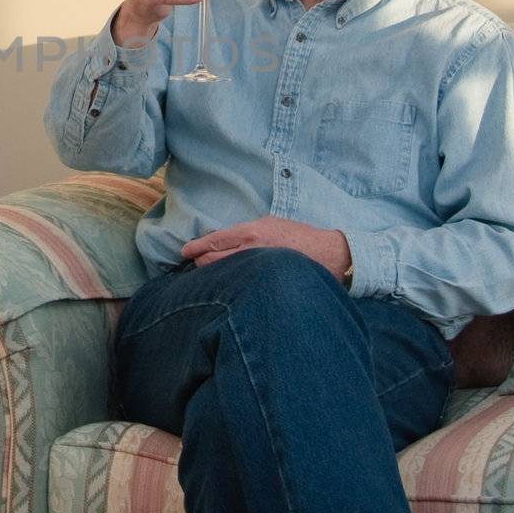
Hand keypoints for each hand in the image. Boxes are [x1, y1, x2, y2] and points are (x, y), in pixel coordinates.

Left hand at [180, 216, 350, 278]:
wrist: (328, 254)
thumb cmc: (299, 237)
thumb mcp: (271, 223)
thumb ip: (247, 232)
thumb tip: (226, 239)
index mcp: (251, 232)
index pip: (213, 241)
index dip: (196, 247)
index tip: (185, 252)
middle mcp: (250, 250)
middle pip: (212, 261)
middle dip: (201, 263)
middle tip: (196, 264)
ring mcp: (256, 270)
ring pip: (222, 277)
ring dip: (213, 277)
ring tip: (209, 279)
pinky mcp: (263, 285)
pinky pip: (238, 288)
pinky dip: (229, 287)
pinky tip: (227, 289)